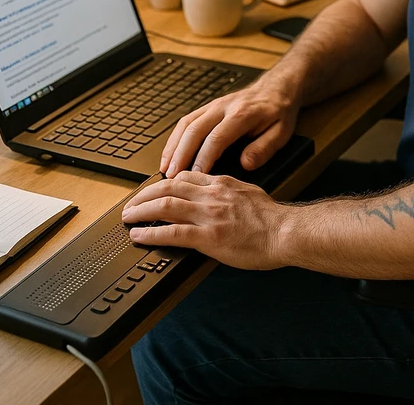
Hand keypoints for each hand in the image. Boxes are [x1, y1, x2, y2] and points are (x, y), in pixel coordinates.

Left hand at [121, 172, 288, 268]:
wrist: (286, 232)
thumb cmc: (273, 219)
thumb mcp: (249, 193)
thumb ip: (229, 191)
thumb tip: (217, 195)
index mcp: (221, 183)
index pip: (185, 176)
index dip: (164, 182)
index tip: (154, 190)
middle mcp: (212, 195)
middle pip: (169, 186)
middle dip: (145, 194)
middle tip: (131, 203)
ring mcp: (209, 215)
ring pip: (165, 205)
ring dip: (141, 210)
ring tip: (128, 217)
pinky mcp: (208, 237)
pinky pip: (172, 233)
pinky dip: (151, 233)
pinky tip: (139, 235)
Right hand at [161, 82, 299, 176]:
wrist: (276, 88)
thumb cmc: (279, 112)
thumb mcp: (281, 132)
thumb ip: (264, 148)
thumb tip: (246, 163)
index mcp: (242, 114)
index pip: (217, 138)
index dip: (204, 158)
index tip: (195, 176)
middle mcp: (223, 107)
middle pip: (195, 130)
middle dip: (181, 154)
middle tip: (172, 176)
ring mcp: (213, 105)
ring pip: (186, 124)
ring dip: (173, 147)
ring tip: (165, 169)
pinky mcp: (208, 107)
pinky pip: (186, 121)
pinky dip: (174, 139)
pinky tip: (170, 154)